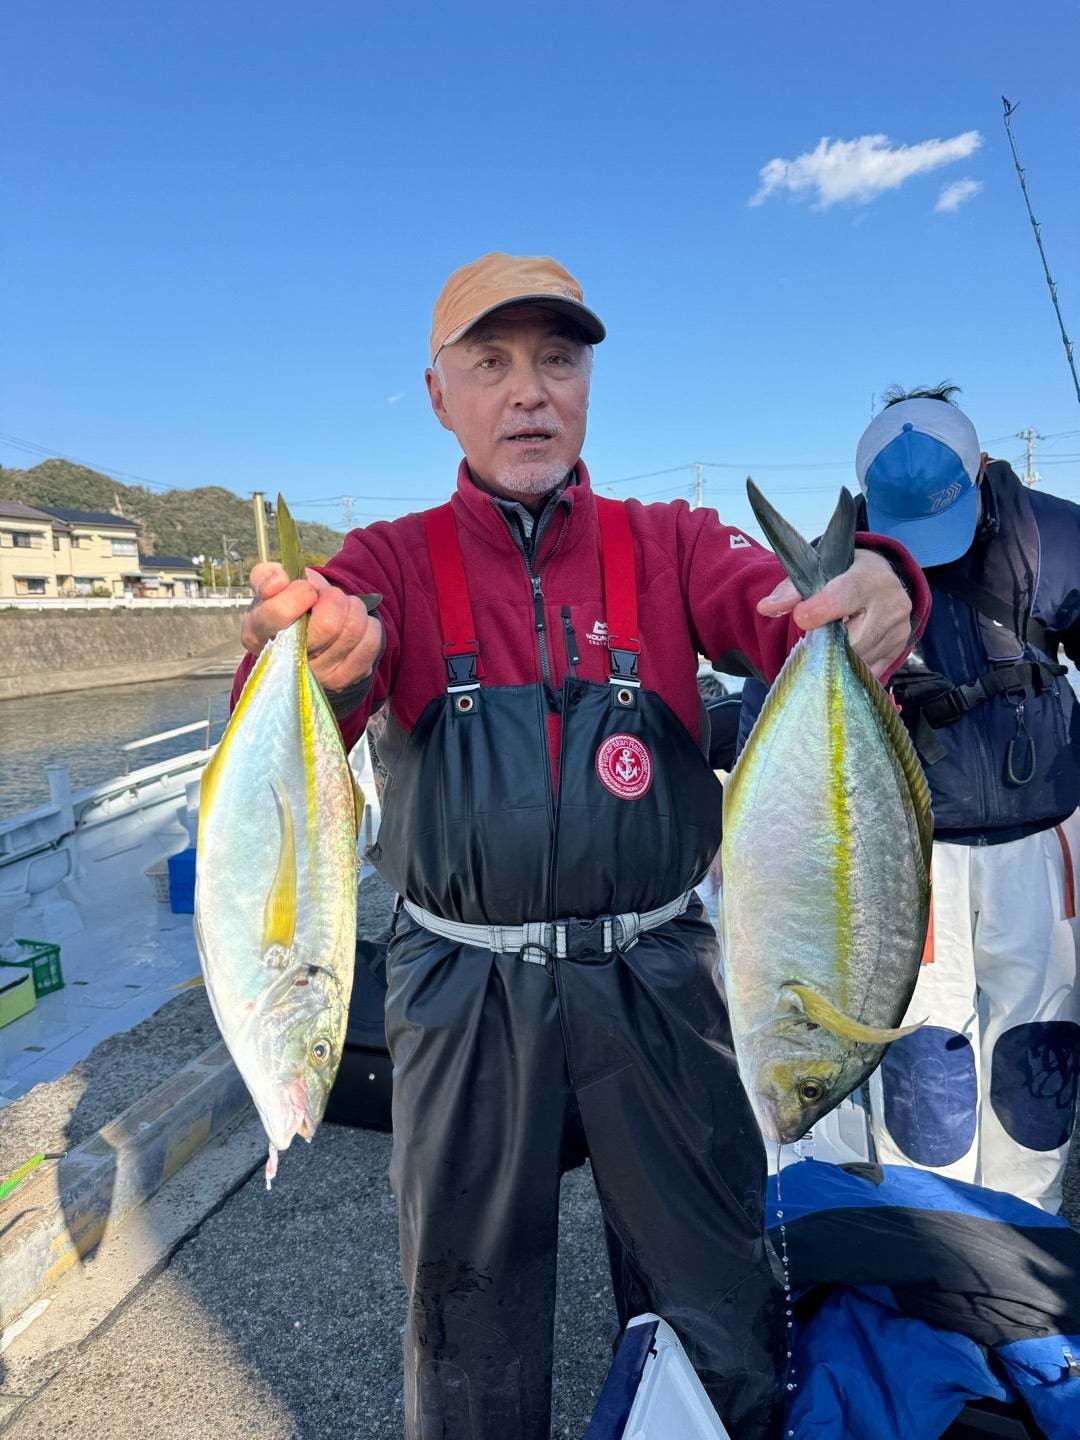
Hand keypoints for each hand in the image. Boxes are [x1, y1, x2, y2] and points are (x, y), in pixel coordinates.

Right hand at [241, 563, 382, 692]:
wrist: (307, 636)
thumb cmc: (286, 608)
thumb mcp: (270, 589)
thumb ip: (266, 576)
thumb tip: (279, 581)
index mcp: (257, 635)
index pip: (280, 612)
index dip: (300, 593)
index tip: (306, 590)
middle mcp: (284, 664)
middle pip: (328, 625)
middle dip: (334, 598)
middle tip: (329, 596)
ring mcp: (316, 676)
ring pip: (353, 631)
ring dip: (353, 609)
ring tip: (342, 609)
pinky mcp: (344, 680)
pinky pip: (371, 642)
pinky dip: (368, 625)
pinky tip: (353, 626)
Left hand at [756, 550, 911, 678]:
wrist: (881, 580)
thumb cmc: (845, 574)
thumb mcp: (820, 571)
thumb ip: (792, 589)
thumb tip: (766, 607)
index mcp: (871, 576)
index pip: (844, 596)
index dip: (820, 610)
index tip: (800, 618)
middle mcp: (891, 602)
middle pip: (853, 637)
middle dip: (828, 641)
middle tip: (814, 636)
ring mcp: (899, 629)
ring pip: (860, 657)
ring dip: (838, 656)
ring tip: (829, 643)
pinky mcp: (898, 649)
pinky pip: (869, 670)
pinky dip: (851, 666)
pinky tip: (843, 653)